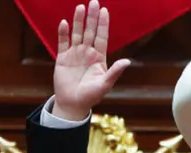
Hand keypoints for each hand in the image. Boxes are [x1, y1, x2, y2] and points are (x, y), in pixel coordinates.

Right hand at [53, 0, 130, 120]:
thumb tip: (127, 61)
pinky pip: (62, 43)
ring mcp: (75, 54)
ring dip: (78, 21)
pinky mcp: (62, 58)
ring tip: (81, 8)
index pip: (102, 37)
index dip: (103, 24)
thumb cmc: (91, 96)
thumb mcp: (105, 84)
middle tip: (94, 1)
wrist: (73, 104)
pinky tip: (64, 23)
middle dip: (92, 17)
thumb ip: (114, 72)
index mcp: (99, 57)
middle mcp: (87, 53)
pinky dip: (63, 33)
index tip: (104, 11)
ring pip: (77, 34)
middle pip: (90, 31)